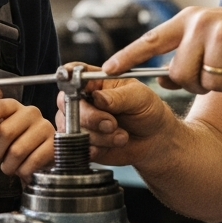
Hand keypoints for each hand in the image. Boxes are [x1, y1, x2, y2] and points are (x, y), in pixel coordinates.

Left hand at [0, 100, 53, 181]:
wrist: (41, 158)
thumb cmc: (17, 144)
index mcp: (14, 106)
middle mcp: (31, 113)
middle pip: (5, 131)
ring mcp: (45, 127)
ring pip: (17, 150)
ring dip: (8, 165)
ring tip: (10, 165)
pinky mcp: (54, 144)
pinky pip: (32, 161)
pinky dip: (23, 171)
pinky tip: (23, 168)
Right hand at [59, 77, 173, 166]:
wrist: (153, 139)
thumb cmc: (147, 111)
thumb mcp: (139, 97)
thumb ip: (118, 96)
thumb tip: (98, 97)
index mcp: (96, 81)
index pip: (74, 74)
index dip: (68, 77)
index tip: (74, 86)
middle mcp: (84, 100)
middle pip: (67, 104)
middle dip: (91, 117)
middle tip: (112, 123)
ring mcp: (81, 122)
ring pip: (73, 129)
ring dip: (100, 136)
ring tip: (121, 135)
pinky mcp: (82, 143)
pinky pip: (79, 146)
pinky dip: (98, 148)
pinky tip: (113, 144)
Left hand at [103, 3, 221, 93]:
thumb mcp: (212, 40)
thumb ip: (186, 56)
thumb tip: (161, 79)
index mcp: (189, 20)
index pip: (150, 40)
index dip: (126, 57)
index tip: (105, 69)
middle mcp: (200, 23)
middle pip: (180, 74)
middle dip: (199, 84)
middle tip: (220, 73)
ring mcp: (221, 33)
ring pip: (206, 82)